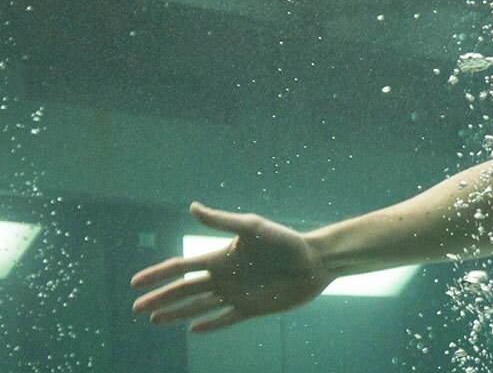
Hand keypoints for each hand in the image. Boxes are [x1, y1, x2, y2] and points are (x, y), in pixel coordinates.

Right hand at [130, 202, 331, 333]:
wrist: (314, 261)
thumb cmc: (285, 241)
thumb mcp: (253, 228)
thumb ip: (222, 221)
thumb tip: (193, 207)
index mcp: (221, 257)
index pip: (181, 268)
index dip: (158, 275)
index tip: (134, 282)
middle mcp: (225, 277)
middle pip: (184, 291)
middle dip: (160, 299)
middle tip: (136, 308)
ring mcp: (236, 294)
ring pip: (198, 307)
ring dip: (176, 314)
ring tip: (154, 320)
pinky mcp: (251, 309)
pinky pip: (225, 319)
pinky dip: (209, 325)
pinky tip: (193, 329)